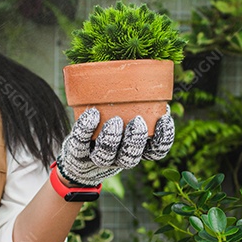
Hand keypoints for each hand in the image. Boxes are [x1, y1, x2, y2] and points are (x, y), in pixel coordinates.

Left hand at [57, 107, 174, 186]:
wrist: (79, 159)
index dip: (163, 138)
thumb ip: (139, 107)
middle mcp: (118, 159)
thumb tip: (154, 82)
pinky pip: (80, 142)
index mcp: (135, 151)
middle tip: (137, 121)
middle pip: (130, 157)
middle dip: (135, 140)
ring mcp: (97, 158)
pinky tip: (92, 114)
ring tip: (114, 120)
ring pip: (106, 155)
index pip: (155, 152)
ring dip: (112, 138)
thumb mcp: (128, 120)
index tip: (164, 118)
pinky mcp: (77, 152)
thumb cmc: (110, 132)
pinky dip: (86, 128)